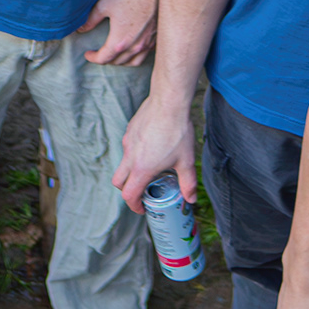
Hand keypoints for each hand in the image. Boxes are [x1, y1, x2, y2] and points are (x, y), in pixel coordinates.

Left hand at [78, 0, 157, 67]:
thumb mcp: (105, 5)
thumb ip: (91, 19)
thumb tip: (81, 28)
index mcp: (120, 42)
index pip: (104, 58)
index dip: (93, 58)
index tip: (88, 54)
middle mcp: (135, 47)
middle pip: (118, 62)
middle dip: (106, 60)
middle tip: (99, 54)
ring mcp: (147, 43)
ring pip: (134, 62)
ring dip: (122, 62)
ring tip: (116, 56)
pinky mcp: (156, 37)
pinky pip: (146, 53)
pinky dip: (137, 55)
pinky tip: (135, 48)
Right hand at [112, 92, 197, 211]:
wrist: (169, 101)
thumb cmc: (177, 131)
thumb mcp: (186, 161)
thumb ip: (188, 183)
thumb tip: (190, 199)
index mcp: (142, 169)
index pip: (129, 195)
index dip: (134, 206)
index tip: (143, 207)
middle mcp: (130, 157)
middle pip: (118, 182)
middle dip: (128, 191)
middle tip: (142, 191)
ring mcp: (128, 142)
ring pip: (123, 163)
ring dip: (132, 171)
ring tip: (150, 167)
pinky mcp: (130, 130)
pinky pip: (128, 147)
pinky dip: (135, 154)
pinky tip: (152, 147)